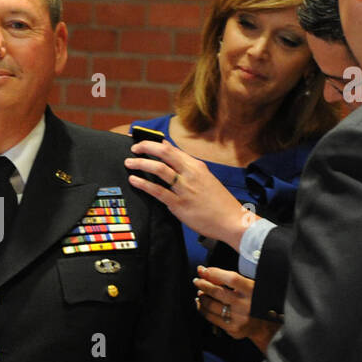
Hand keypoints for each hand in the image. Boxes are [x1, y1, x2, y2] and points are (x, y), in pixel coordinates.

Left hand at [124, 139, 258, 249]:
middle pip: (165, 153)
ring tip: (129, 163)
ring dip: (141, 163)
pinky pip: (158, 191)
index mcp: (196, 166)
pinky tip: (134, 180)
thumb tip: (169, 153)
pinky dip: (143, 184)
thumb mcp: (205, 178)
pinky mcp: (180, 204)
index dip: (155, 143)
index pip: (172, 149)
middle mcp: (191, 174)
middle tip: (133, 148)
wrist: (233, 220)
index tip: (142, 141)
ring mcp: (185, 189)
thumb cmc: (218, 201)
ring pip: (159, 169)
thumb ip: (186, 167)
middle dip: (146, 147)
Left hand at [192, 266, 275, 352]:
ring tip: (200, 293)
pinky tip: (201, 304)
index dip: (214, 273)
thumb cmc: (255, 300)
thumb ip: (229, 278)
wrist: (265, 325)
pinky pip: (211, 318)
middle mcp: (247, 305)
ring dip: (202, 297)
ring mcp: (239, 318)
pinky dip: (202, 309)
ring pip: (211, 306)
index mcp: (253, 290)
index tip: (203, 270)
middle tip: (197, 281)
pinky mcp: (233, 329)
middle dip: (203, 284)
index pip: (231, 278)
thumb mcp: (249, 285)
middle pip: (217, 292)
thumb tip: (203, 270)